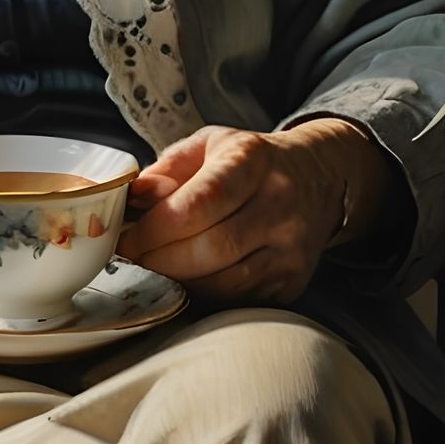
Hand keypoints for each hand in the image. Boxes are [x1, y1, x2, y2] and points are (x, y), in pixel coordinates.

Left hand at [115, 119, 394, 304]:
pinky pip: (240, 298)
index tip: (126, 240)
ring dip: (179, 283)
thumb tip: (132, 198)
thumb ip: (167, 168)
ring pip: (227, 282)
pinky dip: (205, 296)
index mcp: (251, 160)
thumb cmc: (249, 161)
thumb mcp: (208, 145)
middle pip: (211, 248)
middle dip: (161, 260)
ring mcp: (290, 248)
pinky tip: (184, 283)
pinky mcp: (293, 281)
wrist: (318, 178)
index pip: (198, 204)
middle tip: (131, 261)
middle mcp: (278, 204)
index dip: (155, 229)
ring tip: (152, 272)